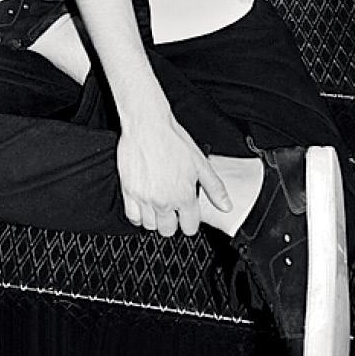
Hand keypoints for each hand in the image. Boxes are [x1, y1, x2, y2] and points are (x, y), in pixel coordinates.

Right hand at [117, 97, 231, 237]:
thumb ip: (214, 188)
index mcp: (184, 196)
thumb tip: (226, 206)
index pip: (189, 227)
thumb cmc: (173, 139)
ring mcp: (145, 198)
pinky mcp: (128, 192)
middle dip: (172, 222)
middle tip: (172, 208)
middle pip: (168, 230)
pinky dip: (138, 215)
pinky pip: (132, 217)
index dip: (190, 221)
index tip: (187, 214)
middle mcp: (164, 201)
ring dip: (155, 219)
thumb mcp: (200, 163)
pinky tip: (144, 205)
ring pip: (150, 226)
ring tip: (158, 204)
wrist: (147, 125)